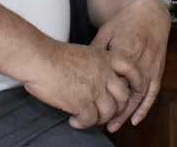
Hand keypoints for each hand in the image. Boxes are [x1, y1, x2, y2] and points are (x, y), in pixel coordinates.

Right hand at [23, 41, 141, 129]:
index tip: (134, 90)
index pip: (131, 68)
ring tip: (87, 118)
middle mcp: (104, 73)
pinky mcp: (82, 102)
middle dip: (117, 107)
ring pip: (109, 111)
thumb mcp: (84, 53)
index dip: (136, 80)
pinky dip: (83, 124)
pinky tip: (74, 121)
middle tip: (105, 112)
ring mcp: (95, 89)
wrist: (40, 59)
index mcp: (105, 59)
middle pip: (123, 95)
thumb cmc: (54, 56)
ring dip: (100, 119)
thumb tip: (98, 80)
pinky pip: (90, 120)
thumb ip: (96, 66)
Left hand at [90, 0, 171, 129]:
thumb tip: (81, 65)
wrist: (149, 13)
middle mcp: (141, 59)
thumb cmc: (124, 22)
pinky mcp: (158, 70)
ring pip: (139, 95)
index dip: (102, 91)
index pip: (113, 75)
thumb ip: (96, 49)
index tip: (88, 102)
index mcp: (126, 48)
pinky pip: (153, 92)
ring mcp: (151, 66)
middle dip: (113, 107)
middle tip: (98, 121)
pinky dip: (145, 107)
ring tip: (113, 125)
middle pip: (126, 89)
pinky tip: (135, 120)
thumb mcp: (106, 31)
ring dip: (126, 112)